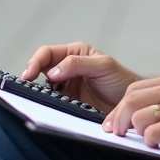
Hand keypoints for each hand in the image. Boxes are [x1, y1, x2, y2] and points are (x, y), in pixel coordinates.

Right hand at [22, 43, 140, 112]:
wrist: (132, 105)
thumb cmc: (121, 80)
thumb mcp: (102, 66)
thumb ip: (78, 64)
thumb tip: (53, 71)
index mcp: (75, 53)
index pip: (48, 53)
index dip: (36, 61)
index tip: (30, 74)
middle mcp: (68, 68)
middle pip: (41, 68)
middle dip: (32, 74)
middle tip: (27, 85)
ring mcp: (67, 86)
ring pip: (44, 86)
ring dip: (39, 91)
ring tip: (36, 96)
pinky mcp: (69, 103)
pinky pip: (52, 102)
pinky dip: (47, 104)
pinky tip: (47, 106)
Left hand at [105, 72, 159, 159]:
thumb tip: (138, 120)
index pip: (135, 89)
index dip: (120, 107)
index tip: (113, 123)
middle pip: (131, 99)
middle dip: (118, 119)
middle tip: (116, 135)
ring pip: (138, 117)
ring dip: (136, 133)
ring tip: (145, 142)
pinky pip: (152, 134)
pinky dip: (150, 144)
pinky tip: (159, 148)